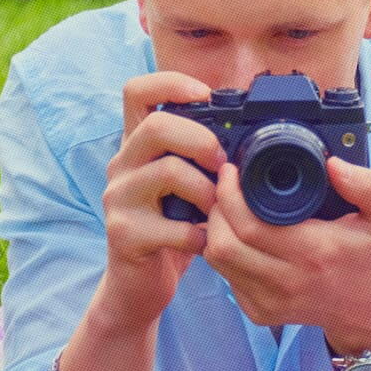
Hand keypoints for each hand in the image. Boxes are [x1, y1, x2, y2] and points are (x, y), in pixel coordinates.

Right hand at [93, 71, 224, 330]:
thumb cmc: (172, 228)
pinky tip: (204, 242)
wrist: (137, 286)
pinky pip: (174, 226)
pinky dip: (199, 235)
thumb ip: (200, 156)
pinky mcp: (124, 233)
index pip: (137, 91)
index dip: (171, 83)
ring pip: (168, 172)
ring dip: (207, 191)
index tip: (206, 96)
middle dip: (202, 141)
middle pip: (157, 127)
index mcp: (136, 145)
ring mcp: (118, 199)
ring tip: (218, 210)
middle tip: (223, 165)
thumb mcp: (184, 184)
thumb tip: (251, 129)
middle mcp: (121, 165)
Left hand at [202, 154, 370, 350]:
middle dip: (217, 209)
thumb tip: (334, 164)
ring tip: (230, 208)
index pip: (249, 225)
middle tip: (226, 187)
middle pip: (223, 244)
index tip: (232, 171)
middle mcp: (288, 282)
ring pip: (218, 261)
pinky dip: (225, 253)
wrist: (369, 309)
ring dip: (215, 230)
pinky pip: (226, 278)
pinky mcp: (260, 313)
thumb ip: (368, 186)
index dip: (230, 194)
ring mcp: (271, 302)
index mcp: (314, 253)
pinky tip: (240, 237)